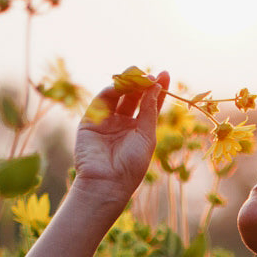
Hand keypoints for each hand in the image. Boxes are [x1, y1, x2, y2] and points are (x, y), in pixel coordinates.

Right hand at [72, 68, 170, 208]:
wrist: (107, 182)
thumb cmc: (131, 165)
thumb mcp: (147, 136)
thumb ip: (149, 110)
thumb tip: (155, 86)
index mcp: (139, 131)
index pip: (149, 104)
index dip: (156, 89)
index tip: (164, 74)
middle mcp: (123, 124)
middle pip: (133, 96)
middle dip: (142, 83)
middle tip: (150, 73)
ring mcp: (107, 121)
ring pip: (118, 95)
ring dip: (128, 82)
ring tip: (138, 74)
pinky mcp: (91, 119)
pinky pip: (103, 99)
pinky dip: (112, 89)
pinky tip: (122, 85)